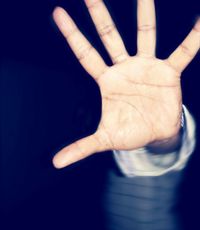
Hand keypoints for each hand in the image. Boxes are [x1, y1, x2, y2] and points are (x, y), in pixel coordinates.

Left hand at [52, 0, 199, 168]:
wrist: (154, 135)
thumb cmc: (129, 133)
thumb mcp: (103, 140)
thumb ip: (80, 147)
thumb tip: (56, 162)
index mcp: (107, 81)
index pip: (85, 54)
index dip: (72, 35)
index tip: (57, 13)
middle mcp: (124, 68)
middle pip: (109, 35)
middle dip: (99, 13)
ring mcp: (147, 67)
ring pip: (144, 34)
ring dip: (145, 13)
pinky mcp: (168, 72)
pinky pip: (183, 52)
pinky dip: (193, 39)